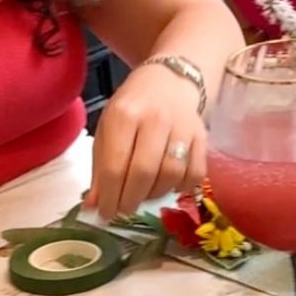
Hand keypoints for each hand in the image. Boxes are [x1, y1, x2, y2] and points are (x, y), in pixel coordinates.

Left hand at [84, 59, 206, 221]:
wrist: (169, 80)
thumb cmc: (133, 107)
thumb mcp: (109, 129)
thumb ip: (101, 167)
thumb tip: (93, 206)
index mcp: (124, 115)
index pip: (115, 165)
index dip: (109, 196)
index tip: (105, 214)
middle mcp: (155, 119)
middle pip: (144, 172)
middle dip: (131, 200)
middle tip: (123, 212)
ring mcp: (182, 127)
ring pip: (171, 175)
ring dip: (155, 195)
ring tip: (143, 196)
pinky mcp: (202, 136)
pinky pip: (196, 173)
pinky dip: (181, 188)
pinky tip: (168, 186)